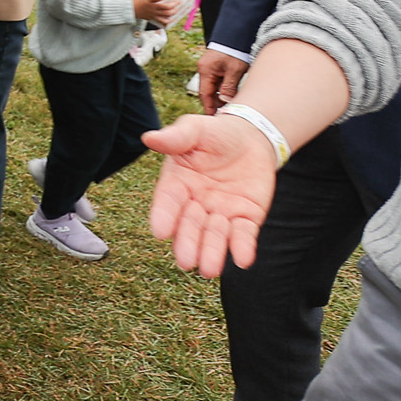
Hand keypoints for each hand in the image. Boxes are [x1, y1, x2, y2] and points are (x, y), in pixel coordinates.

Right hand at [131, 0, 176, 20]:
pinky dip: (167, 21)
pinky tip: (171, 19)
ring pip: (165, 14)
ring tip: (176, 9)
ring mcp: (153, 13)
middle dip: (173, 4)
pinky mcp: (152, 18)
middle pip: (165, 7)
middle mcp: (152, 7)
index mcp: (149, 0)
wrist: (130, 9)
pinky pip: (161, 21)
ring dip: (173, 12)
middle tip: (178, 2)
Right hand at [144, 113, 277, 277]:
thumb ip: (176, 137)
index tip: (160, 232)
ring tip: (210, 270)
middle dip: (188, 243)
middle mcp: (195, 204)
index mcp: (177, 184)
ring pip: (215, 236)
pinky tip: (243, 260)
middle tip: (186, 262)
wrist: (251, 138)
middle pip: (190, 226)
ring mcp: (221, 213)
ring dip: (213, 253)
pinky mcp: (246, 218)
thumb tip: (149, 137)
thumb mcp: (196, 129)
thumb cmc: (216, 133)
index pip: (168, 202)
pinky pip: (244, 235)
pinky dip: (243, 248)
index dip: (164, 216)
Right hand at [196, 46, 249, 114]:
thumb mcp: (235, 71)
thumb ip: (229, 88)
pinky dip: (224, 90)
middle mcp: (205, 69)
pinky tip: (232, 94)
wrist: (237, 34)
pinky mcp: (217, 67)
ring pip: (214, 88)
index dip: (209, 107)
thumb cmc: (235, 50)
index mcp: (206, 70)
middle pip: (208, 92)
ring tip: (232, 105)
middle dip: (216, 103)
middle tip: (226, 114)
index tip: (214, 118)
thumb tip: (225, 103)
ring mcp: (210, 68)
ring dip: (221, 97)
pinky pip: (218, 82)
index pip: (205, 94)